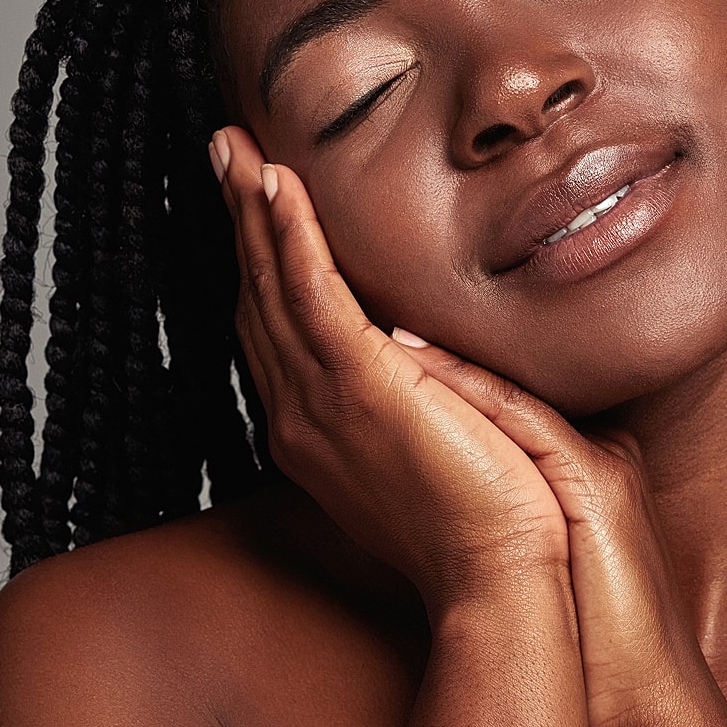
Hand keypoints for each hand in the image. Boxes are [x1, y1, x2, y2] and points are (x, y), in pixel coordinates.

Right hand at [211, 127, 568, 609]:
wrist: (503, 579)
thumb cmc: (491, 524)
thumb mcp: (445, 444)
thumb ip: (425, 396)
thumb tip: (430, 358)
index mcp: (320, 432)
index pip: (277, 330)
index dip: (260, 263)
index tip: (252, 203)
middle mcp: (303, 417)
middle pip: (256, 299)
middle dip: (238, 222)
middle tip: (223, 152)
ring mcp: (323, 404)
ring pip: (271, 288)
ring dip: (251, 211)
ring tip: (234, 148)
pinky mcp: (361, 389)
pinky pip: (310, 296)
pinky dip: (288, 235)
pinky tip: (273, 185)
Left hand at [387, 332, 711, 726]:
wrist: (648, 704)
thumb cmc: (588, 651)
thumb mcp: (542, 568)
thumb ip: (510, 524)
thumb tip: (441, 502)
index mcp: (580, 468)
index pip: (498, 398)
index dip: (437, 364)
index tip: (368, 334)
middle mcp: (591, 451)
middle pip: (499, 377)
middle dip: (426, 339)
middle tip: (357, 302)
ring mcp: (597, 463)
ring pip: (505, 384)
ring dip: (433, 347)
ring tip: (368, 311)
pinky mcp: (596, 486)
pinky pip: (523, 420)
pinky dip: (466, 387)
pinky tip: (410, 358)